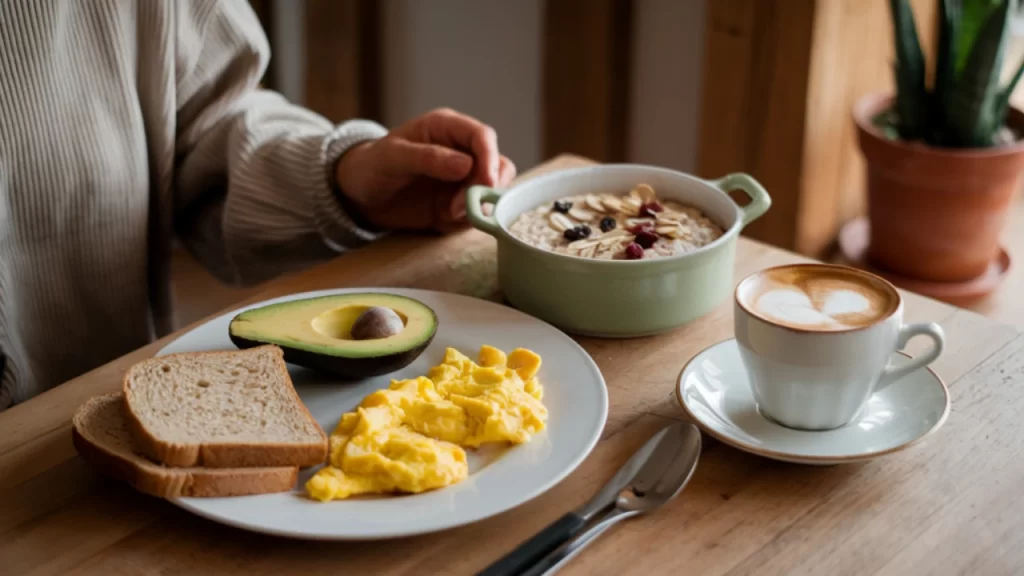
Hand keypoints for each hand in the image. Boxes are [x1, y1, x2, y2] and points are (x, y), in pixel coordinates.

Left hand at [335, 108, 515, 231]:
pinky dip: (468, 220)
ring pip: (493, 192)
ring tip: (449, 215)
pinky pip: (478, 213)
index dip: (490, 158)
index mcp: (447, 129)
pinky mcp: (459, 204)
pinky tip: (444, 220)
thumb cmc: (372, 165)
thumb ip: (428, 157)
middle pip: (497, 166)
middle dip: (487, 188)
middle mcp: (461, 152)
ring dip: (479, 206)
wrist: (359, 196)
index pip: (482, 137)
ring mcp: (463, 180)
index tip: (487, 182)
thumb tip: (465, 163)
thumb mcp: (392, 157)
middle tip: (461, 207)